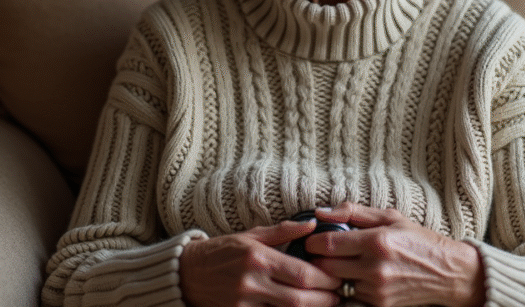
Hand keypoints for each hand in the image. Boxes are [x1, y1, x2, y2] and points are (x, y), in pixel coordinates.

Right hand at [179, 219, 342, 306]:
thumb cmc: (222, 251)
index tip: (336, 278)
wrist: (187, 274)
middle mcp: (251, 282)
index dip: (325, 280)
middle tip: (338, 296)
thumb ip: (284, 231)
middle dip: (325, 300)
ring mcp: (244, 302)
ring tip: (324, 304)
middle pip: (299, 299)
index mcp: (258, 257)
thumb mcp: (251, 236)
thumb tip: (312, 225)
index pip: (302, 274)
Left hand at [307, 203, 485, 306]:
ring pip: (337, 283)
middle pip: (326, 266)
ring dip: (334, 274)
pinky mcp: (380, 305)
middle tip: (321, 252)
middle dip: (318, 259)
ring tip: (341, 263)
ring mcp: (377, 290)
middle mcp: (375, 267)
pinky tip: (355, 277)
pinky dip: (348, 287)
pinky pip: (350, 296)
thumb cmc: (418, 240)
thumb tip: (321, 212)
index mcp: (376, 241)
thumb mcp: (390, 217)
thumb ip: (353, 212)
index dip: (312, 241)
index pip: (327, 244)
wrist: (448, 273)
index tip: (311, 239)